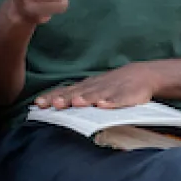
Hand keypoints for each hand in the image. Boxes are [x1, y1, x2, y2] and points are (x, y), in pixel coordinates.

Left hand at [34, 63, 162, 110]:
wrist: (142, 75)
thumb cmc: (111, 85)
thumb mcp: (92, 88)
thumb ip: (74, 95)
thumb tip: (49, 105)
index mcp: (85, 87)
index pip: (65, 92)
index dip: (52, 97)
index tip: (38, 104)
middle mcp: (96, 87)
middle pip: (78, 93)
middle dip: (65, 98)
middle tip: (53, 104)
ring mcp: (111, 90)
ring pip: (96, 95)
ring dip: (86, 99)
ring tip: (76, 103)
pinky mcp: (128, 95)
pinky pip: (119, 99)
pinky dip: (111, 102)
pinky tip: (103, 105)